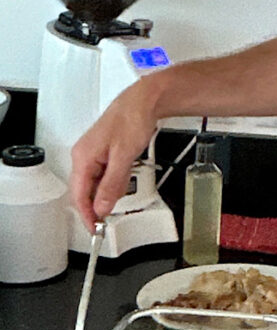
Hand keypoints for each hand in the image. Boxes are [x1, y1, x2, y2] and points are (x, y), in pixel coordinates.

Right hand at [69, 81, 158, 226]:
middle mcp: (84, 155)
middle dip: (97, 205)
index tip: (95, 229)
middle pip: (85, 190)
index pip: (78, 195)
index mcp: (83, 157)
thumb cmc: (132, 119)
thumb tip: (101, 206)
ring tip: (119, 197)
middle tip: (108, 220)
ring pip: (96, 183)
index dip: (87, 215)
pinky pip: (105, 173)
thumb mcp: (124, 156)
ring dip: (107, 194)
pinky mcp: (105, 151)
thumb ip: (111, 184)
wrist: (144, 100)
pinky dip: (113, 182)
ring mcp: (94, 153)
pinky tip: (122, 182)